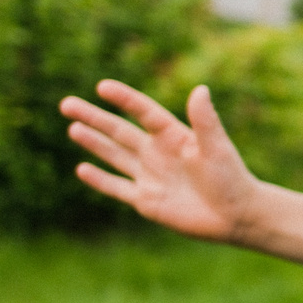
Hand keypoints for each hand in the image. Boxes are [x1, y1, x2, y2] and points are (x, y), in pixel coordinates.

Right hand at [59, 79, 259, 240]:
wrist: (236, 215)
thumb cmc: (231, 178)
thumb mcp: (217, 147)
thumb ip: (205, 120)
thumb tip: (200, 89)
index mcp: (174, 135)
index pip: (143, 112)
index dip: (123, 99)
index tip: (102, 86)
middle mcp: (157, 152)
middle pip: (119, 131)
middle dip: (93, 117)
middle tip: (67, 103)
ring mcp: (150, 176)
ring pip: (114, 155)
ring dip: (93, 142)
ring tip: (72, 128)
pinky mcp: (146, 200)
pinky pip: (118, 188)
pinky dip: (100, 180)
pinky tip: (82, 169)